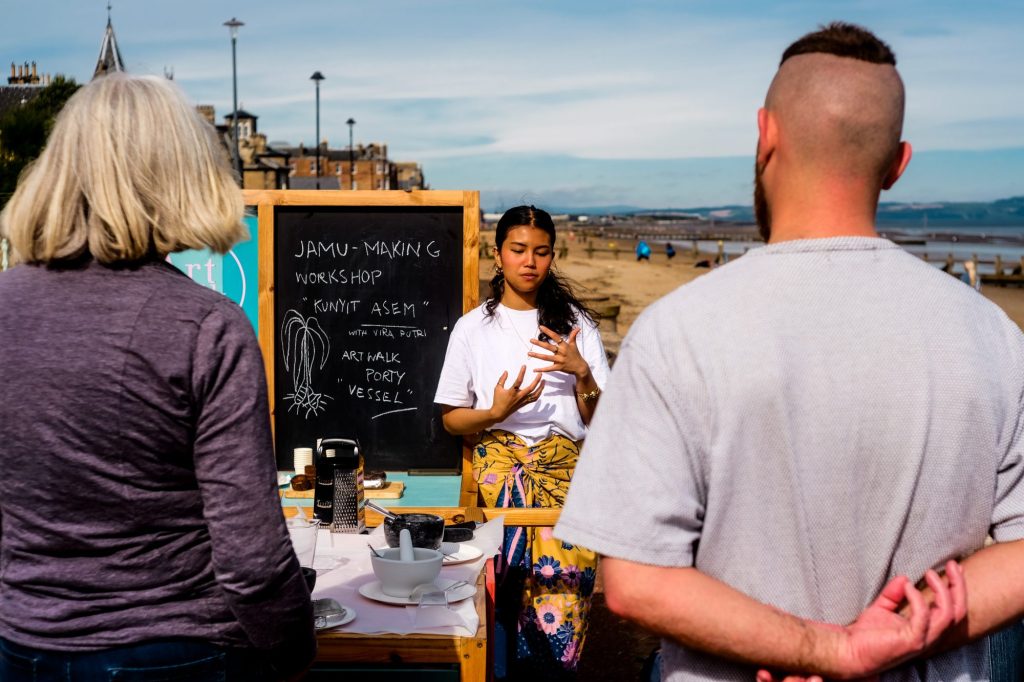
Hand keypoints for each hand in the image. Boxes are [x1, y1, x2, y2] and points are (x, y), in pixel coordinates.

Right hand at [489, 365, 543, 421]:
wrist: (499, 413)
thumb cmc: (498, 400)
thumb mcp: (497, 388)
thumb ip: (502, 379)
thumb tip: (506, 371)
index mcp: (512, 392)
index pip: (518, 381)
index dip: (522, 373)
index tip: (524, 366)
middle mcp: (519, 396)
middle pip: (531, 388)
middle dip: (537, 380)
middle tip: (540, 373)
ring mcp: (523, 401)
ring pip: (535, 394)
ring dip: (540, 388)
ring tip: (544, 381)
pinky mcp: (524, 403)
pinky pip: (534, 399)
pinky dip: (538, 394)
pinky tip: (540, 389)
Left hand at [530, 325, 587, 378]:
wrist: (580, 367)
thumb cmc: (576, 355)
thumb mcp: (574, 345)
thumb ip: (573, 336)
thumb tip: (577, 328)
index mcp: (564, 345)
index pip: (555, 336)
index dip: (548, 332)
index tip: (540, 327)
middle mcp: (561, 352)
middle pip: (548, 347)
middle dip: (539, 343)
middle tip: (530, 340)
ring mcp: (560, 360)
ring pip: (546, 357)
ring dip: (537, 355)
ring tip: (529, 353)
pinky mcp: (559, 367)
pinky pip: (549, 369)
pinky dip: (542, 369)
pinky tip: (534, 369)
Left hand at [757, 560, 964, 680]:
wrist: (848, 650)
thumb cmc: (865, 633)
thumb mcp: (881, 607)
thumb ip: (893, 594)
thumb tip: (904, 578)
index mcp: (925, 629)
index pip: (951, 609)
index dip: (956, 588)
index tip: (953, 567)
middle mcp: (928, 636)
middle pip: (957, 612)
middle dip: (958, 586)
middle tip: (952, 565)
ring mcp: (922, 640)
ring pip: (948, 615)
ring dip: (942, 591)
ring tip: (930, 573)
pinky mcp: (911, 641)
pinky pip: (923, 618)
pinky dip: (918, 600)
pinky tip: (907, 587)